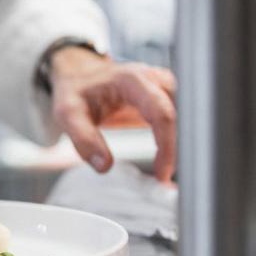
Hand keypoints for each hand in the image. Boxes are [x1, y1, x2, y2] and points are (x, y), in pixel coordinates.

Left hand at [49, 47, 176, 181]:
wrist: (78, 76)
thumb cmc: (74, 92)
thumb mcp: (68, 114)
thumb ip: (84, 139)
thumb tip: (105, 166)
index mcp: (132, 80)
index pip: (162, 112)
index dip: (167, 145)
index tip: (163, 173)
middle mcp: (153, 80)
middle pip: (181, 115)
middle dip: (180, 148)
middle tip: (167, 178)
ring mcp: (161, 88)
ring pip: (187, 117)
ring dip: (182, 145)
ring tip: (168, 172)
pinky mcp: (163, 99)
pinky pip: (180, 120)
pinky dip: (177, 141)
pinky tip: (168, 162)